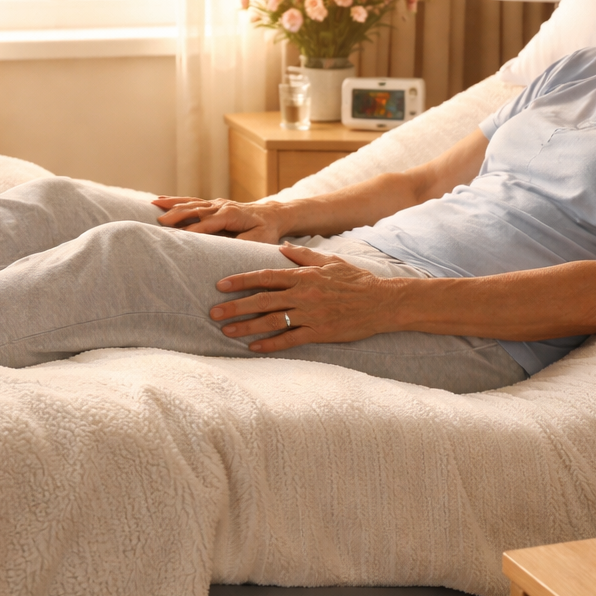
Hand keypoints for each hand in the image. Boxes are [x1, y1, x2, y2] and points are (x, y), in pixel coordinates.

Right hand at [153, 196, 288, 242]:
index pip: (208, 223)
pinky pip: (191, 200)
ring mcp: (215, 203)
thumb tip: (226, 248)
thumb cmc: (266, 230)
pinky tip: (158, 200)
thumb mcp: (260, 239)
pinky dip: (174, 199)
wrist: (272, 215)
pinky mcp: (212, 204)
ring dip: (172, 205)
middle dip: (177, 215)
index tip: (178, 237)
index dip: (193, 230)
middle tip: (159, 222)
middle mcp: (221, 206)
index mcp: (232, 215)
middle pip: (195, 210)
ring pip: (190, 203)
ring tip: (153, 206)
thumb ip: (243, 243)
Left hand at [209, 243, 393, 351]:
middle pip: (262, 300)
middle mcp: (304, 295)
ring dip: (246, 326)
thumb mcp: (331, 261)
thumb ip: (305, 256)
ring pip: (271, 321)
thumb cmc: (357, 280)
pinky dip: (270, 344)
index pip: (266, 277)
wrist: (382, 302)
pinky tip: (254, 347)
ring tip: (226, 330)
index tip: (220, 285)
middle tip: (213, 312)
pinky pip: (289, 339)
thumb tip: (283, 248)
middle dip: (235, 306)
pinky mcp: (319, 332)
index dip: (241, 281)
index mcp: (305, 276)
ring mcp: (311, 315)